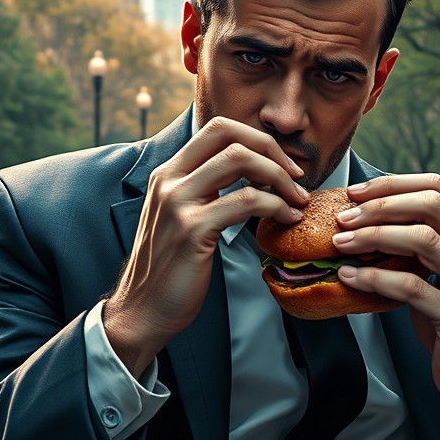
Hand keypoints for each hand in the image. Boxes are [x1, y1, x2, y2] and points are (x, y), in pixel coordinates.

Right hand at [104, 118, 309, 376]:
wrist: (142, 310)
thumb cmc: (170, 269)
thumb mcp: (181, 217)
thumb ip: (205, 191)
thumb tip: (250, 175)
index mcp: (168, 173)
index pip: (217, 129)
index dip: (256, 139)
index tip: (281, 164)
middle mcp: (169, 180)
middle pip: (229, 134)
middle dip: (272, 149)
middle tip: (296, 177)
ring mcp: (178, 202)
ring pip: (240, 160)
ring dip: (279, 177)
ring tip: (298, 200)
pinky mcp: (192, 229)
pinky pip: (245, 201)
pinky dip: (275, 206)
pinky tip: (287, 219)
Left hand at [331, 174, 439, 439]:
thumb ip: (422, 248)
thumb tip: (367, 220)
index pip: (439, 188)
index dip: (394, 184)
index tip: (357, 192)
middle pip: (432, 206)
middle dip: (380, 206)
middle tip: (343, 217)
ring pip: (423, 241)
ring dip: (373, 237)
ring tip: (341, 242)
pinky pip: (412, 288)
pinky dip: (375, 277)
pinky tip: (351, 276)